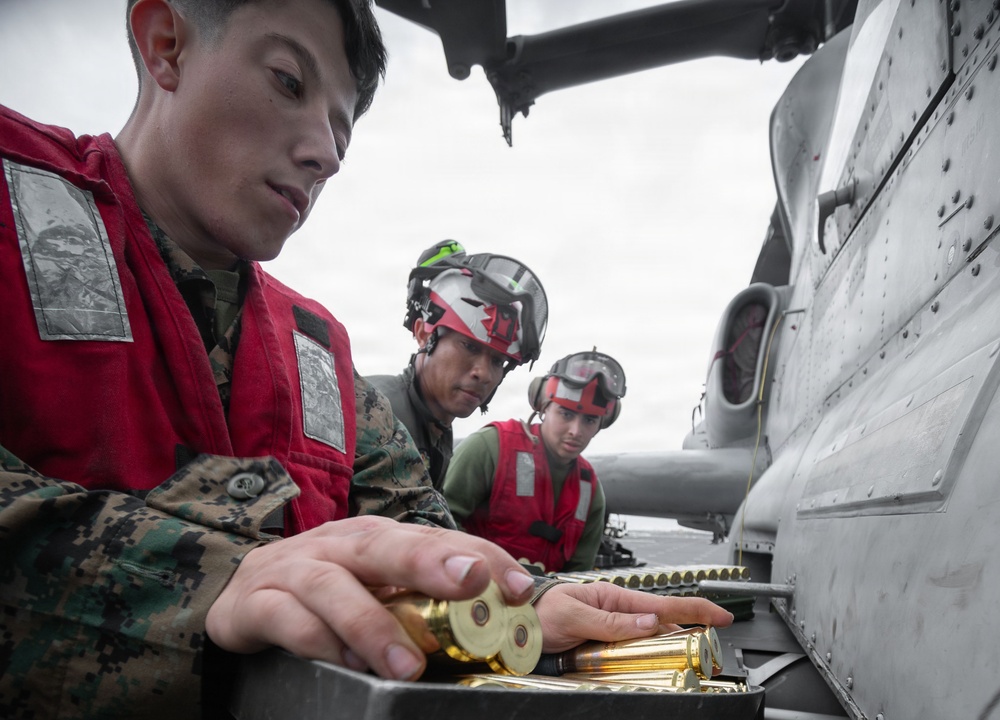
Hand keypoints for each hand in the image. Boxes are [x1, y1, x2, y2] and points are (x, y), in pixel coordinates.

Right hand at [205, 516, 535, 679]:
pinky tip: (347, 665)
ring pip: (334, 586)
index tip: (519, 585)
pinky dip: (319, 641)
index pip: (435, 538)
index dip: (480, 555)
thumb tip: (490, 628)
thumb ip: (419, 599)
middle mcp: (339, 544)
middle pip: (385, 544)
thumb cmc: (321, 590)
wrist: (235, 594)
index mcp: (376, 537)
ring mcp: (295, 569)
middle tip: (471, 581)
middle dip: (430, 560)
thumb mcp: (372, 584)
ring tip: (409, 666)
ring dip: (373, 624)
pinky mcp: (257, 602)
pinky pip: (288, 620)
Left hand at [534, 581, 733, 652]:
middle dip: (691, 628)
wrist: (516, 628)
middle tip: (713, 643)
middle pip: (663, 621)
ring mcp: (613, 628)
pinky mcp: (606, 645)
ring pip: (652, 638)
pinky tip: (658, 662)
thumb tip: (651, 622)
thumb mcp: (573, 615)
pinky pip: (635, 650)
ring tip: (692, 653)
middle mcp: (617, 612)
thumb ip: (610, 621)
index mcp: (612, 597)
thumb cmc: (538, 615)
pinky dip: (650, 655)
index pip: (662, 603)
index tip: (722, 615)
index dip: (696, 608)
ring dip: (672, 644)